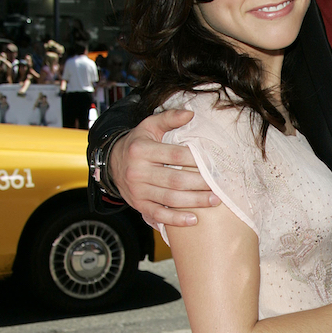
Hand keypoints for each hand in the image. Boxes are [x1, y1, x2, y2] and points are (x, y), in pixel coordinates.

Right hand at [109, 109, 220, 225]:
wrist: (112, 163)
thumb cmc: (137, 143)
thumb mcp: (149, 126)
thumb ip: (169, 118)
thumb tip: (190, 113)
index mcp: (141, 150)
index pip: (174, 155)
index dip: (195, 159)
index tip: (213, 162)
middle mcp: (138, 171)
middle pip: (175, 180)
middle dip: (200, 184)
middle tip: (220, 185)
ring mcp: (138, 190)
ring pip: (170, 198)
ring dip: (194, 201)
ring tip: (214, 200)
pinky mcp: (138, 204)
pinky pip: (158, 214)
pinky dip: (176, 219)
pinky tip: (193, 220)